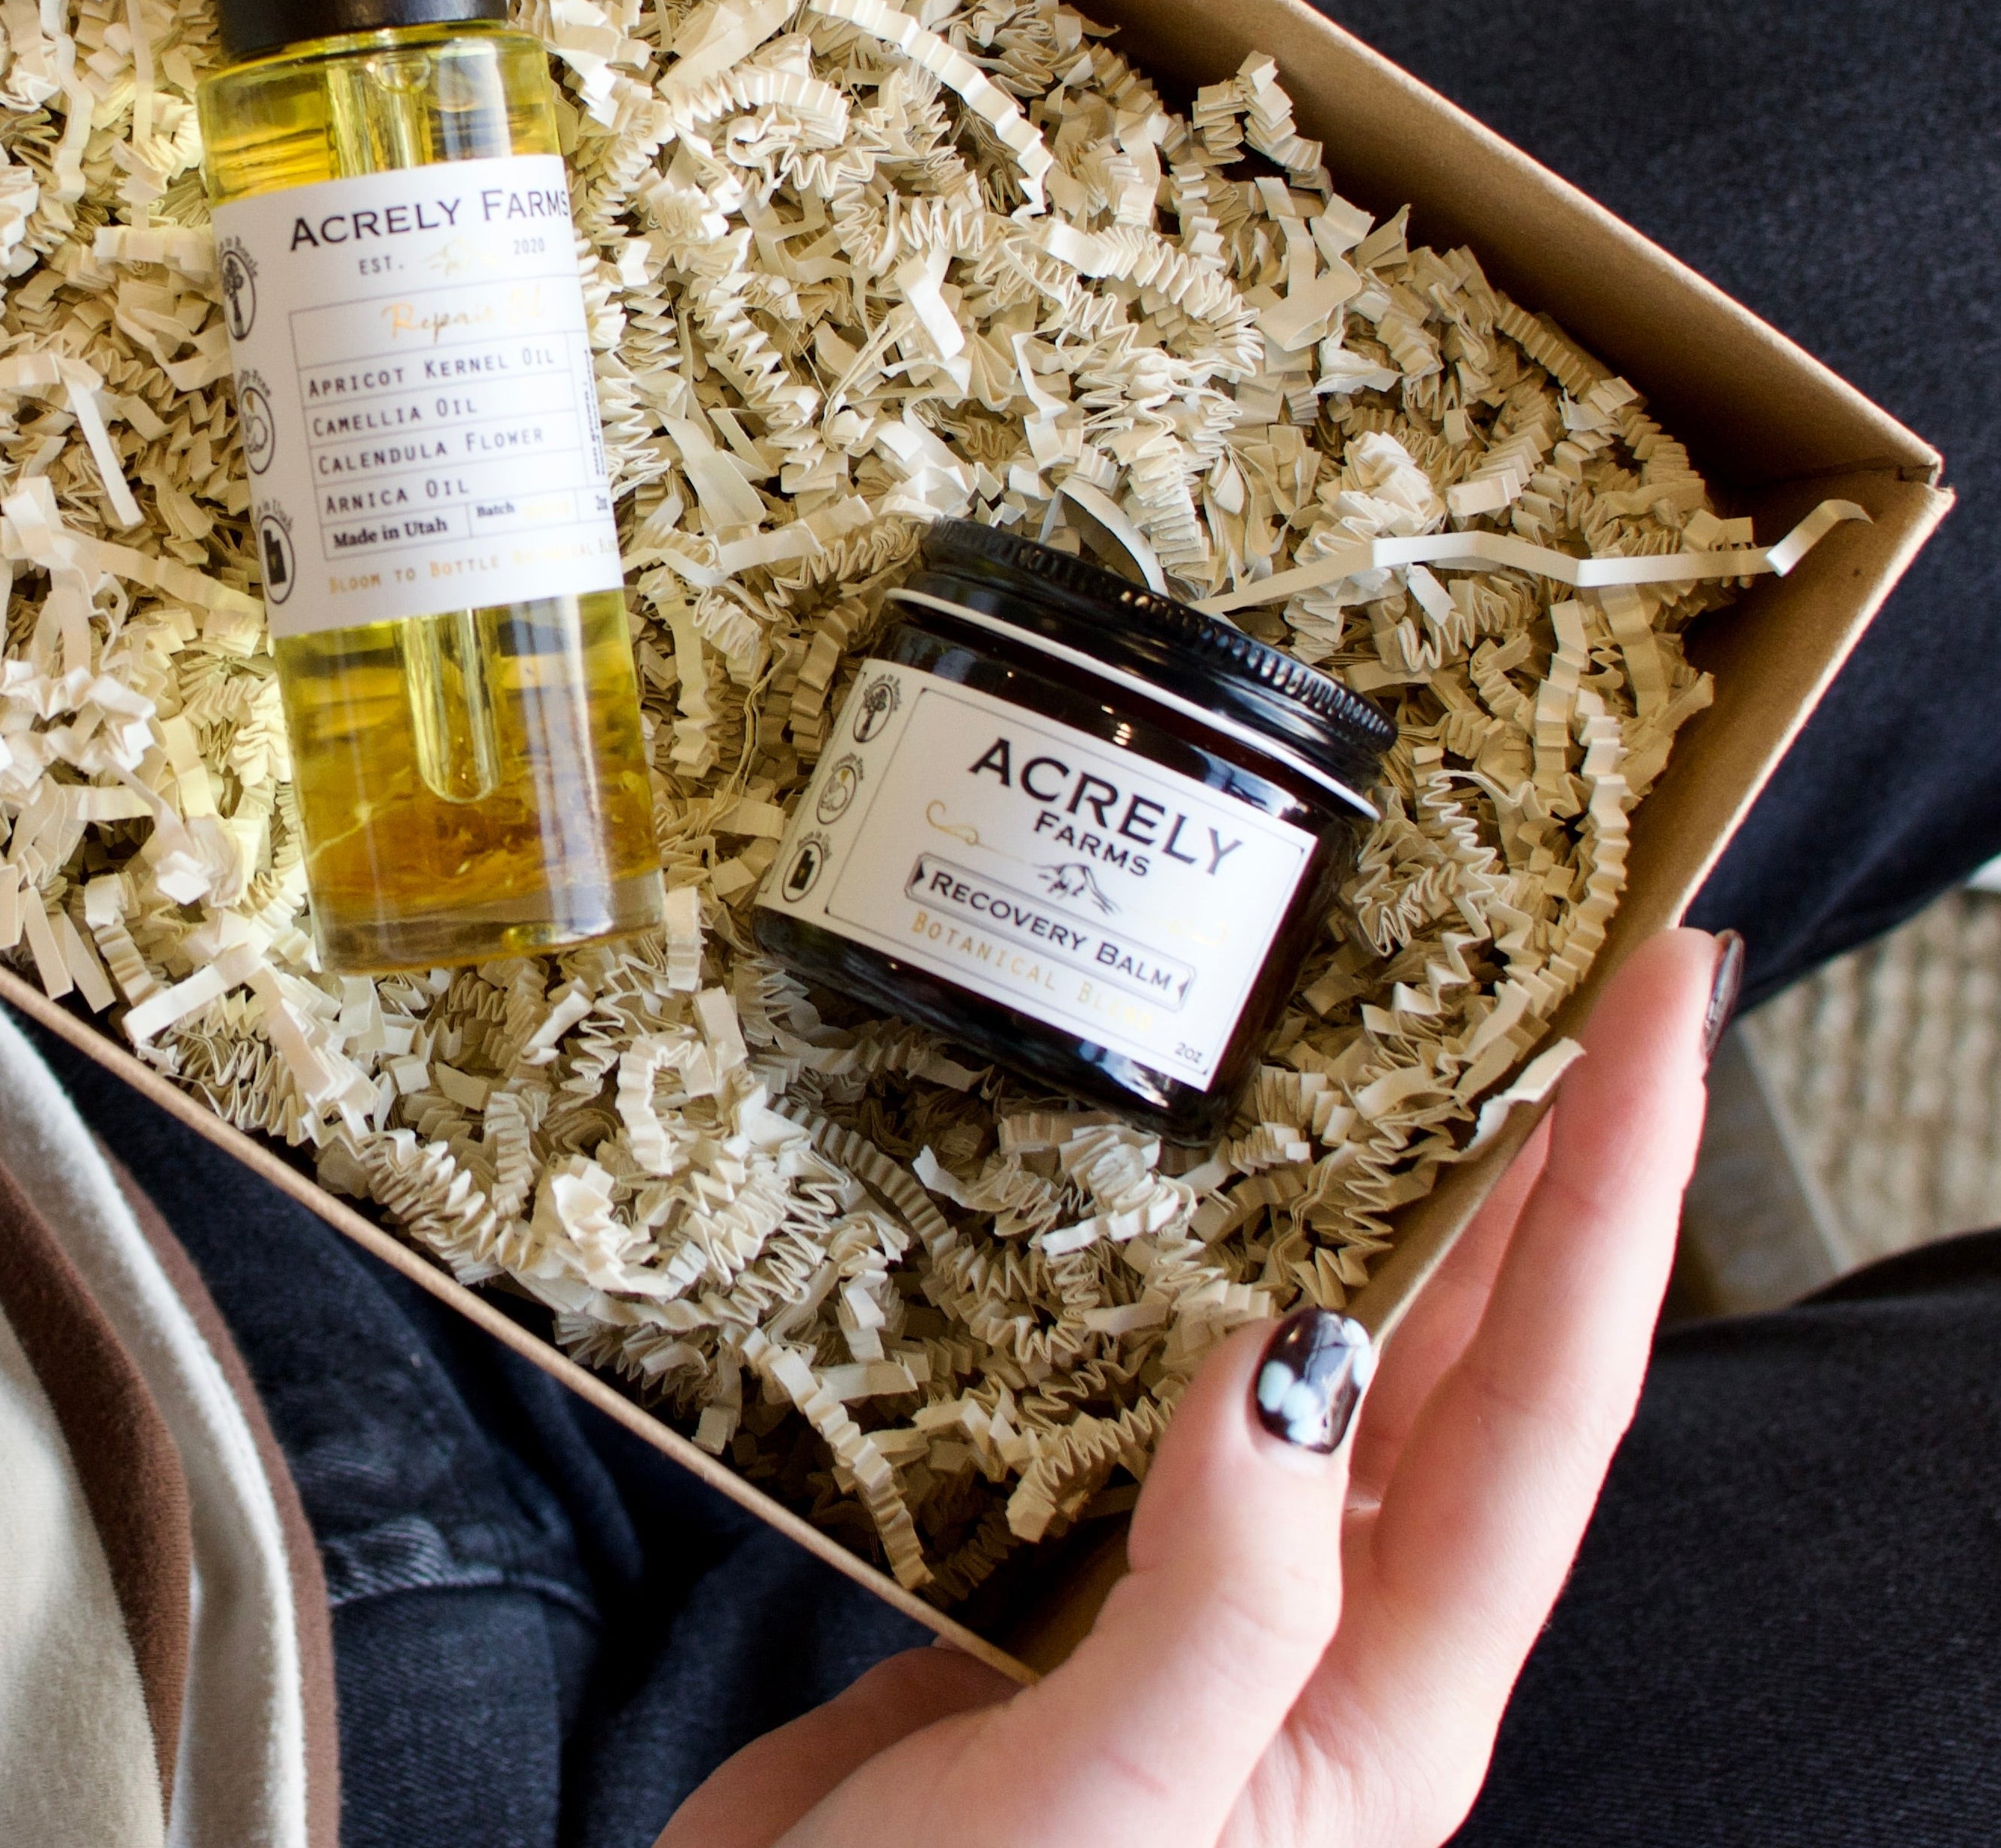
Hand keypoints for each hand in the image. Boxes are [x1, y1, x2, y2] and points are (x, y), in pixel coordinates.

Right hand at [661, 925, 1723, 1847]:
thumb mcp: (1117, 1812)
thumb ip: (1222, 1599)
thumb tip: (1294, 1351)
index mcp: (1383, 1695)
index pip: (1548, 1403)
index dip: (1620, 1194)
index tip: (1660, 1008)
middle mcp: (1317, 1622)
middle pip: (1475, 1348)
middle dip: (1545, 1155)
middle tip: (1568, 968)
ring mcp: (1196, 1579)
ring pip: (1325, 1342)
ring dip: (1377, 1185)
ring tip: (1401, 1023)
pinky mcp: (1071, 1549)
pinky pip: (1158, 1363)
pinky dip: (1181, 1250)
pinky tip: (1166, 1170)